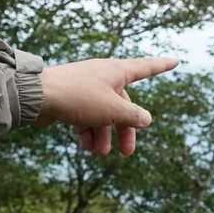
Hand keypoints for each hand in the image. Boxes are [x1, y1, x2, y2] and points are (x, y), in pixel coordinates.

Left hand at [36, 55, 178, 155]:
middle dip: (124, 129)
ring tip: (99, 153)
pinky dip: (88, 130)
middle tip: (127, 152)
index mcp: (116, 71)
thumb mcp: (112, 110)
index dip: (162, 65)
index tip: (176, 60)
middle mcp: (102, 76)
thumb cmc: (78, 97)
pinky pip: (85, 116)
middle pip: (122, 104)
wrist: (37, 97)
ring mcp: (85, 87)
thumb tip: (146, 118)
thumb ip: (132, 115)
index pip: (146, 67)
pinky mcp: (70, 98)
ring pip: (102, 113)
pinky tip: (86, 146)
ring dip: (104, 134)